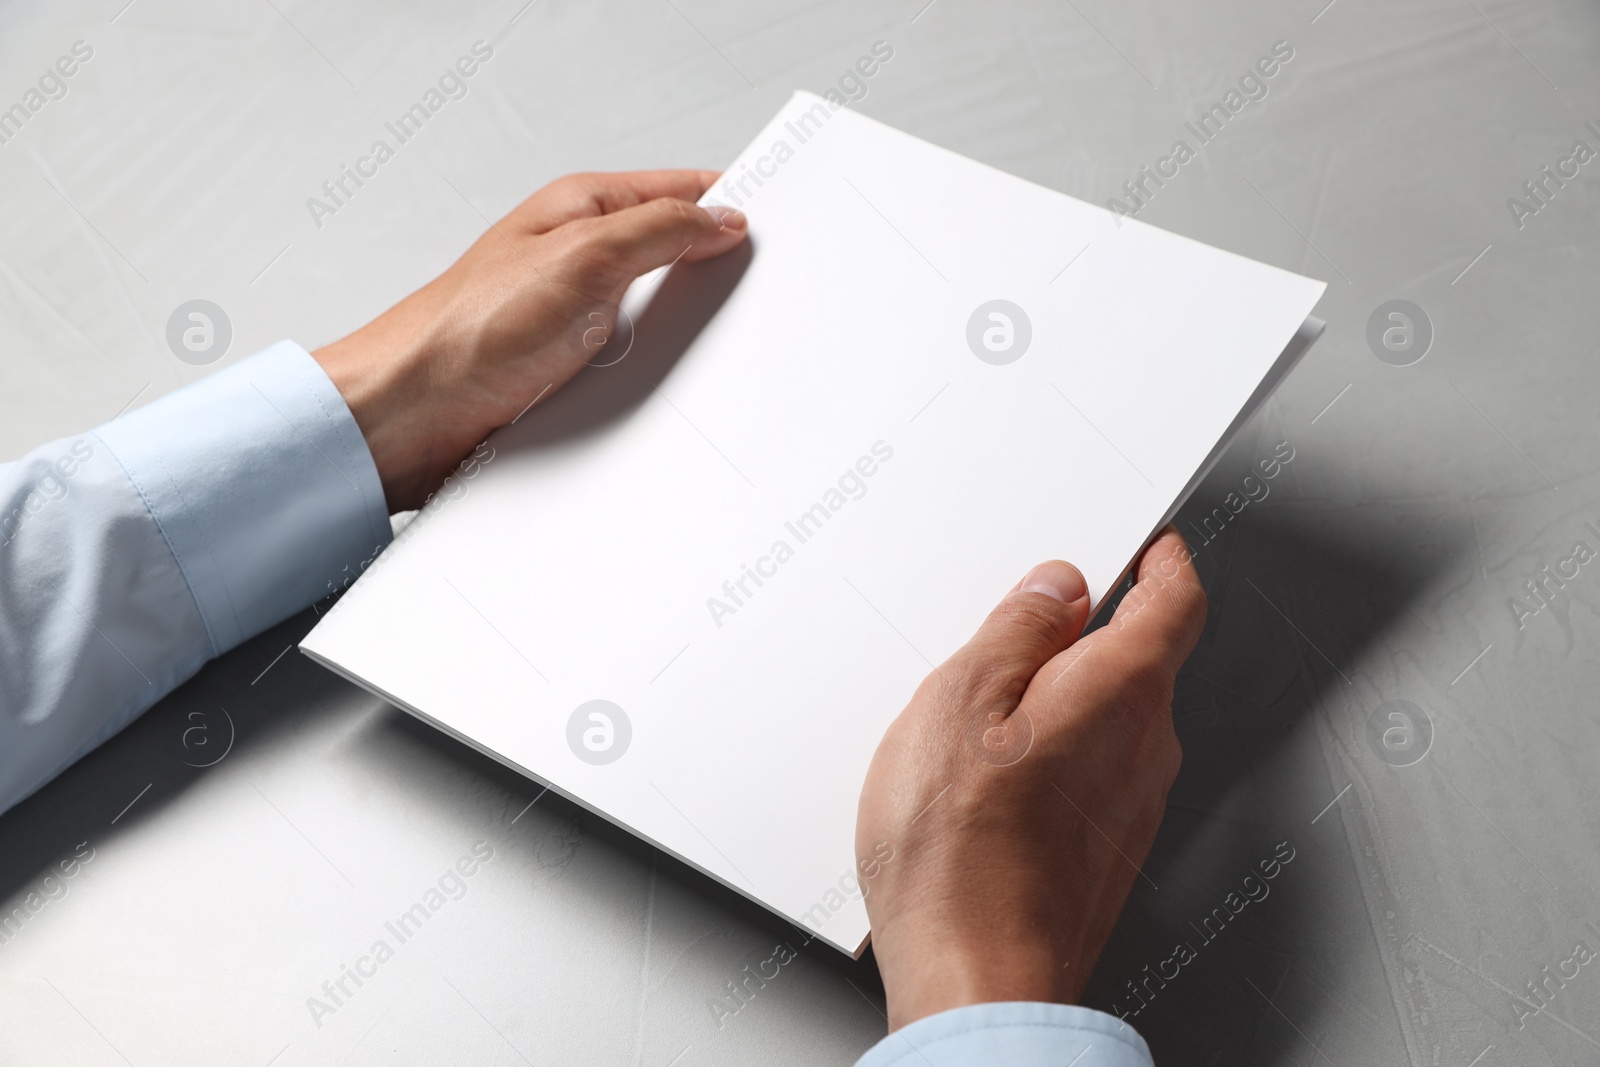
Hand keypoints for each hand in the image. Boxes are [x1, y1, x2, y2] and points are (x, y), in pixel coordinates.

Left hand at [313, 170, 747, 511]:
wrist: (409, 415)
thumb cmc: (466, 331)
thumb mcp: (583, 258)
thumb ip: (659, 230)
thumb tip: (720, 218)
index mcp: (580, 211)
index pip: (678, 191)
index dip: (728, 203)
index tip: (773, 228)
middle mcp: (577, 259)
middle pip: (673, 255)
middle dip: (713, 276)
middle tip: (754, 296)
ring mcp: (574, 317)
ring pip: (657, 317)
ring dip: (681, 338)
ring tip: (707, 349)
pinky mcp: (568, 371)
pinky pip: (633, 367)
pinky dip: (655, 379)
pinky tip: (665, 390)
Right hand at [855, 526, 1205, 1028]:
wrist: (975, 982)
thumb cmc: (959, 858)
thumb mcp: (958, 704)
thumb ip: (1015, 631)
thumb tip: (1054, 590)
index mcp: (1121, 694)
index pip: (1178, 601)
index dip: (1163, 560)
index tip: (1146, 542)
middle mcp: (1146, 749)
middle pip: (1144, 659)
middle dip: (1093, 629)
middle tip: (1025, 620)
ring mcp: (1133, 806)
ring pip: (1114, 720)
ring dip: (1066, 695)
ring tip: (983, 707)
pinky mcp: (1107, 850)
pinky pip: (1094, 771)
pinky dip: (1057, 751)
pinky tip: (990, 775)